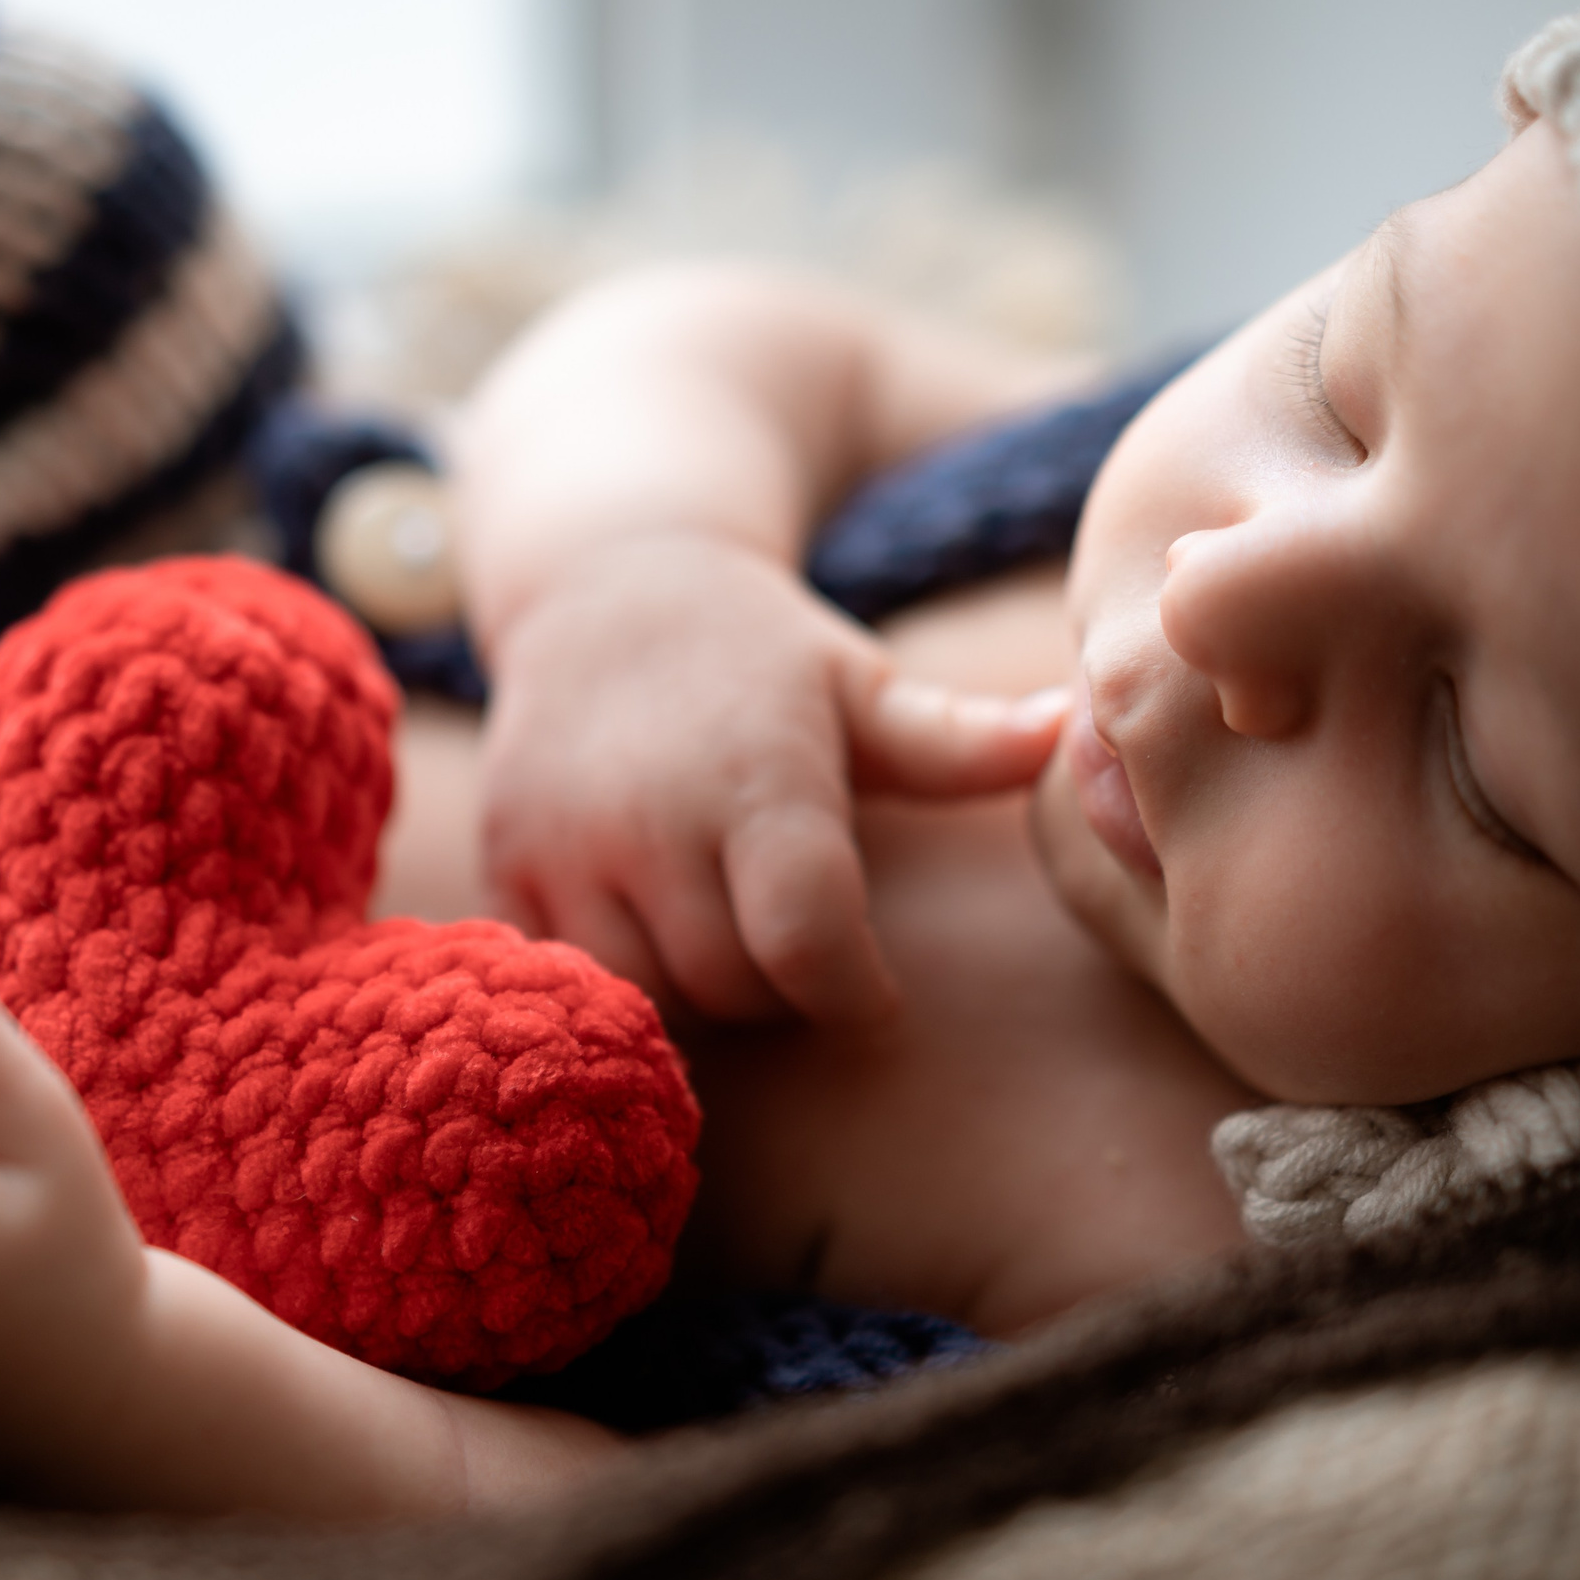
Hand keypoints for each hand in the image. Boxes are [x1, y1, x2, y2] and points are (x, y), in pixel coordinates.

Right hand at [476, 541, 1068, 1024]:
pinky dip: (619, 975)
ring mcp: (564, 843)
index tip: (872, 990)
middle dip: (783, 988)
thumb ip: (959, 740)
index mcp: (757, 776)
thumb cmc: (758, 651)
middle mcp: (649, 817)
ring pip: (649, 994)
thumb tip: (1074, 739)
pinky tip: (653, 926)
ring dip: (700, 991)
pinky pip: (570, 974)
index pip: (806, 946)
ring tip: (728, 933)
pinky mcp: (506, 863)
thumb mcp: (859, 684)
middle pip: (734, 985)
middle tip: (801, 948)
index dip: (853, 992)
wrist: (600, 585)